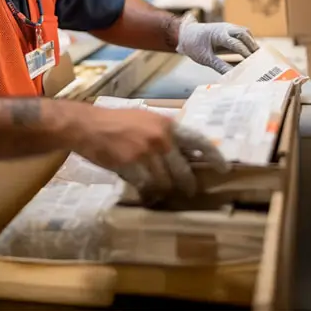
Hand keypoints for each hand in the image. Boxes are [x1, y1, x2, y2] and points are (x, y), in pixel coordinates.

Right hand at [72, 106, 227, 200]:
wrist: (87, 125)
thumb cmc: (115, 121)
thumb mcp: (145, 119)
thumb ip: (164, 133)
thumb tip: (185, 152)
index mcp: (166, 124)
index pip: (198, 141)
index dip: (213, 156)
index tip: (223, 169)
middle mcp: (160, 138)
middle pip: (183, 170)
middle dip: (187, 184)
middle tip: (188, 191)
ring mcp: (146, 153)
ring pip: (165, 182)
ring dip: (163, 188)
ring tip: (158, 188)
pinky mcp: (131, 166)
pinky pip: (146, 186)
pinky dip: (146, 190)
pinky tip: (143, 189)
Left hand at [176, 13, 258, 73]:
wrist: (185, 34)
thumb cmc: (194, 45)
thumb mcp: (205, 58)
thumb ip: (220, 66)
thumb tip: (232, 76)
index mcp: (218, 34)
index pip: (236, 43)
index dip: (246, 53)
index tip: (253, 64)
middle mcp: (225, 28)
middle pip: (244, 34)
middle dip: (253, 46)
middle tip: (260, 60)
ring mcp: (227, 27)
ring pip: (245, 32)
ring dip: (252, 43)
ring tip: (258, 57)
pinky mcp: (228, 30)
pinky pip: (242, 33)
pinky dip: (248, 42)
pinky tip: (251, 53)